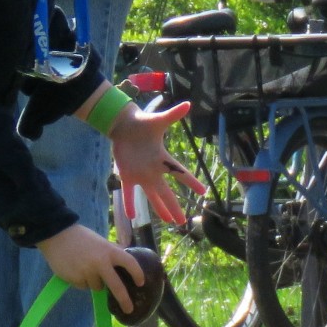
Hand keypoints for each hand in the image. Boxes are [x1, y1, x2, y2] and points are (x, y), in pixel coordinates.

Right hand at [37, 223, 144, 313]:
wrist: (57, 235)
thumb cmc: (82, 238)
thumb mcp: (101, 242)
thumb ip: (113, 252)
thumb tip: (126, 262)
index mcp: (110, 251)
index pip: (130, 263)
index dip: (137, 274)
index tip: (141, 283)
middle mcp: (100, 263)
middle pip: (116, 287)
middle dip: (124, 300)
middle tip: (129, 310)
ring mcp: (87, 272)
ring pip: (98, 287)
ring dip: (96, 282)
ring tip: (86, 268)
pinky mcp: (74, 279)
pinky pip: (84, 286)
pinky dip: (83, 281)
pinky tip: (76, 269)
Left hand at [105, 97, 208, 226]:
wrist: (123, 124)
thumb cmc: (142, 123)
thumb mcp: (159, 120)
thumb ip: (173, 114)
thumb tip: (188, 104)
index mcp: (163, 159)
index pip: (181, 173)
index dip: (192, 183)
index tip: (203, 192)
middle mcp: (154, 171)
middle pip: (167, 193)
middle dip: (175, 207)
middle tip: (182, 222)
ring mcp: (140, 174)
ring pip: (151, 196)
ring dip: (159, 209)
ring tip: (168, 221)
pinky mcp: (127, 174)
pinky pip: (128, 191)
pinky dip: (129, 203)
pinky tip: (131, 216)